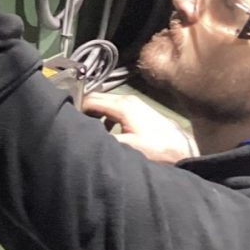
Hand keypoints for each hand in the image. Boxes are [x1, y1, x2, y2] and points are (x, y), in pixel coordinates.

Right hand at [82, 93, 196, 163]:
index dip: (76, 108)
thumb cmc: (157, 149)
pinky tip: (104, 131)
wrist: (182, 150)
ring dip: (94, 115)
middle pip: (96, 99)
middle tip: (73, 124)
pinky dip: (104, 118)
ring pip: (104, 104)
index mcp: (122, 105)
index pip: (90, 99)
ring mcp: (132, 104)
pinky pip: (113, 109)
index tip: (67, 118)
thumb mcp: (127, 146)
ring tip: (86, 129)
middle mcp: (126, 100)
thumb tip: (84, 136)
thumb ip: (104, 139)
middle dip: (83, 110)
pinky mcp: (136, 111)